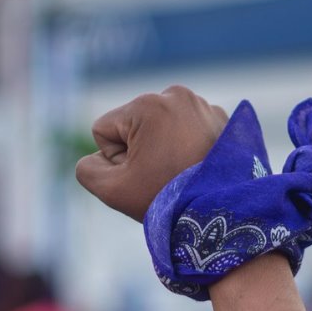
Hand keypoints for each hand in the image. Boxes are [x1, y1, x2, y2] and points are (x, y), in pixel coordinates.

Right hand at [76, 85, 227, 220]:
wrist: (224, 215)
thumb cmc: (166, 200)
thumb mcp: (111, 190)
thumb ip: (87, 169)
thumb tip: (98, 157)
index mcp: (147, 104)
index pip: (104, 130)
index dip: (115, 160)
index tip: (142, 175)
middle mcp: (176, 95)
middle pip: (133, 126)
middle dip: (141, 151)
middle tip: (163, 176)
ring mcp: (203, 105)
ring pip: (160, 128)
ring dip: (164, 148)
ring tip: (182, 172)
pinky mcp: (223, 118)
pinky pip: (188, 130)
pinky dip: (189, 147)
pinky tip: (198, 167)